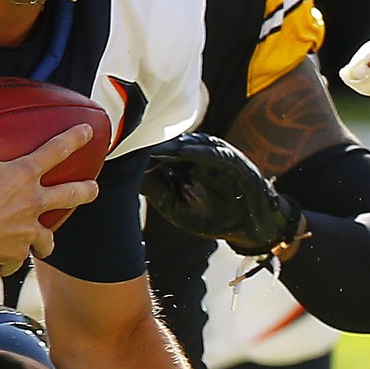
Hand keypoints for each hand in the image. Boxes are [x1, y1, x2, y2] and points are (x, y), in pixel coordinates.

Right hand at [0, 104, 99, 274]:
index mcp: (23, 176)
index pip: (55, 151)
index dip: (73, 138)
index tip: (88, 131)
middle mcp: (32, 204)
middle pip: (69, 196)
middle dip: (85, 191)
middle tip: (94, 190)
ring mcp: (26, 231)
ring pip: (46, 239)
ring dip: (46, 242)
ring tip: (45, 245)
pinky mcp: (13, 254)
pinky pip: (15, 262)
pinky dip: (9, 263)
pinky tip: (3, 265)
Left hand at [141, 134, 305, 254]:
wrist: (250, 227)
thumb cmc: (213, 217)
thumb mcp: (177, 207)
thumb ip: (156, 189)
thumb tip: (129, 175)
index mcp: (180, 166)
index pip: (157, 153)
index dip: (139, 151)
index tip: (119, 151)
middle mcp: (197, 157)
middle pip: (171, 144)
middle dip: (152, 143)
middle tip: (131, 141)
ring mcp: (217, 157)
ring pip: (193, 144)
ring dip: (173, 144)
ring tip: (154, 143)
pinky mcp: (236, 163)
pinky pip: (218, 154)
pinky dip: (202, 152)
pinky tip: (187, 151)